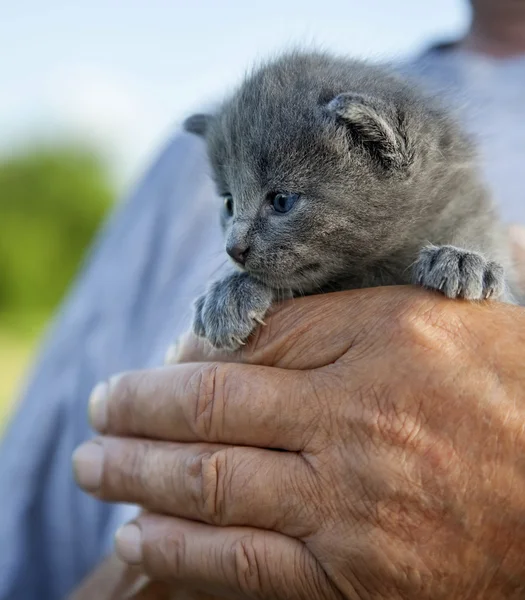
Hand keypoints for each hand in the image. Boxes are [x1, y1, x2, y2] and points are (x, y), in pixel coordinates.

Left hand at [73, 286, 524, 597]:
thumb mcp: (430, 321)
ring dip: (136, 475)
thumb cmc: (505, 390)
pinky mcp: (355, 580)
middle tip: (99, 407)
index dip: (188, 351)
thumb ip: (329, 318)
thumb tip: (236, 331)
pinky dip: (178, 550)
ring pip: (210, 485)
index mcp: (380, 340)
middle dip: (135, 408)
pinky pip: (244, 564)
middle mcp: (357, 418)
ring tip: (92, 465)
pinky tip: (137, 536)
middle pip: (210, 407)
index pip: (250, 336)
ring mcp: (352, 505)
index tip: (157, 363)